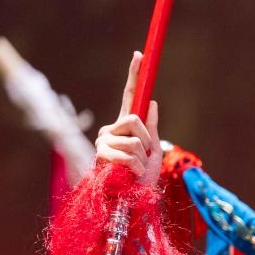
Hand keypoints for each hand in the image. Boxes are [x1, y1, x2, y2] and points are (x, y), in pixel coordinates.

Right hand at [94, 51, 161, 186]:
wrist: (134, 199)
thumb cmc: (142, 178)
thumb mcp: (153, 151)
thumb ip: (151, 128)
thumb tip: (151, 102)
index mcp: (125, 127)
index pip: (130, 96)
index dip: (134, 75)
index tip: (139, 55)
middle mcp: (110, 130)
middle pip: (134, 119)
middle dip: (146, 140)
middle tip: (144, 157)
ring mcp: (103, 141)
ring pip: (133, 137)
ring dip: (142, 157)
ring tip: (136, 169)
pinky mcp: (101, 154)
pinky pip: (128, 151)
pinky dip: (136, 165)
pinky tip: (130, 174)